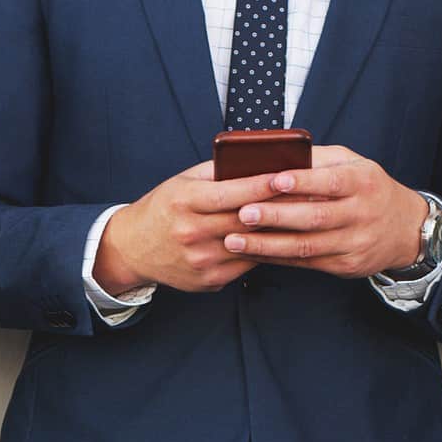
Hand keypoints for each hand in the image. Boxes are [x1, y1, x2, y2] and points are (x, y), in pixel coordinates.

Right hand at [94, 162, 288, 293]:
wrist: (133, 248)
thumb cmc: (163, 209)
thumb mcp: (182, 182)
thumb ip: (216, 173)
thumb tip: (257, 162)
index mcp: (183, 202)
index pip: (230, 193)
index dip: (262, 185)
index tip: (288, 176)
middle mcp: (190, 232)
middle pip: (245, 220)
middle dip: (278, 208)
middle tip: (309, 196)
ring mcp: (200, 260)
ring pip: (251, 245)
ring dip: (277, 233)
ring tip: (301, 218)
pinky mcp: (208, 280)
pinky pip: (245, 264)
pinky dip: (262, 251)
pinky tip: (278, 241)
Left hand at [221, 146, 430, 278]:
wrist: (406, 230)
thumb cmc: (370, 189)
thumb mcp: (355, 164)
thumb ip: (320, 160)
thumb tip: (276, 154)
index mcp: (364, 182)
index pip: (332, 181)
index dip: (303, 182)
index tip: (274, 180)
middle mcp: (362, 214)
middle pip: (315, 217)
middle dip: (276, 217)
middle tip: (242, 213)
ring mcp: (354, 243)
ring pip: (307, 246)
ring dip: (267, 244)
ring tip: (235, 240)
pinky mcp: (346, 266)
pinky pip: (306, 263)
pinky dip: (276, 258)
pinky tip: (252, 253)